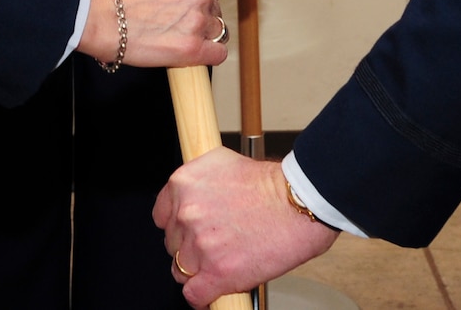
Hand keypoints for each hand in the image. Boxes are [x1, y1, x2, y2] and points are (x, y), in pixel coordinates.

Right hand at [79, 0, 227, 68]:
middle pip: (215, 10)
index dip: (198, 2)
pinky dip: (208, 56)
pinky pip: (218, 54)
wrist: (103, 18)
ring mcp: (199, 21)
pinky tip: (192, 55)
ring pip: (218, 32)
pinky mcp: (194, 48)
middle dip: (200, 19)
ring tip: (177, 40)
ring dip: (202, 37)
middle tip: (178, 26)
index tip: (186, 10)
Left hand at [156, 150, 338, 303]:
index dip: (178, 227)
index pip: (162, 216)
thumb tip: (191, 198)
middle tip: (216, 244)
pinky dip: (203, 297)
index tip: (189, 231)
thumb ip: (199, 183)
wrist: (298, 204)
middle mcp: (186, 213)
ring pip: (181, 270)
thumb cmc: (271, 185)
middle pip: (172, 244)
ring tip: (221, 263)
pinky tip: (214, 289)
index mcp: (183, 184)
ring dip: (199, 270)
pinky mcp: (217, 273)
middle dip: (191, 246)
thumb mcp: (222, 164)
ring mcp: (199, 245)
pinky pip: (194, 295)